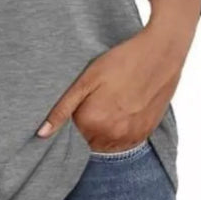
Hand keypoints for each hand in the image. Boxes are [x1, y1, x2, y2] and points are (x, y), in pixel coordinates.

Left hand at [36, 24, 189, 150]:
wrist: (160, 54)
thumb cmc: (120, 61)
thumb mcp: (85, 80)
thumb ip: (61, 109)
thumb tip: (41, 134)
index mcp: (92, 123)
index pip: (70, 136)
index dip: (71, 120)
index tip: (79, 103)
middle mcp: (112, 136)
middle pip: (87, 142)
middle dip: (86, 127)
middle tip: (94, 100)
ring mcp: (131, 137)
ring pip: (105, 144)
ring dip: (102, 131)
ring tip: (109, 103)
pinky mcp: (146, 134)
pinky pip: (124, 143)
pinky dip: (119, 131)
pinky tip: (121, 108)